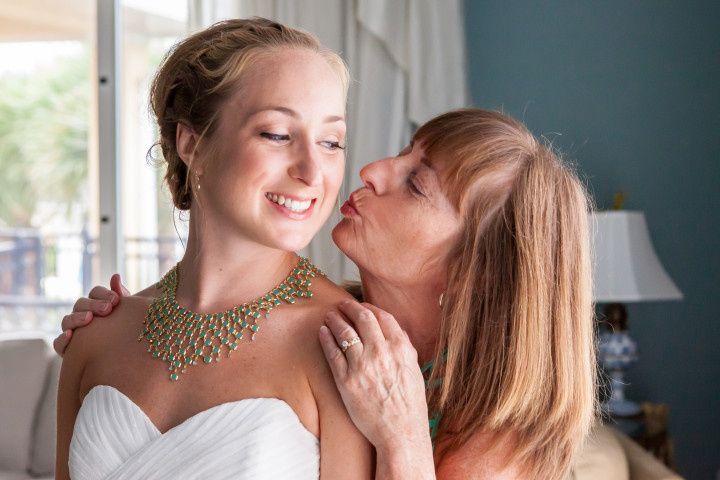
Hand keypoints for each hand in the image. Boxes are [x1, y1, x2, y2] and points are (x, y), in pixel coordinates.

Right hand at [52, 274, 129, 355]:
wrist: (120, 359)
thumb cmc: (124, 332)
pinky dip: (62, 339)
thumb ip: (120, 296)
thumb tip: (115, 276)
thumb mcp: (124, 315)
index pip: (95, 293)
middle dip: (93, 304)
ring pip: (67, 320)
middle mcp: (81, 315)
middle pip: (81, 304)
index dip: (103, 294)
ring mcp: (72, 331)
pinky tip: (70, 335)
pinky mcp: (67, 349)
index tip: (116, 299)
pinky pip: (58, 343)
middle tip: (107, 309)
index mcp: (96, 305)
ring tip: (89, 319)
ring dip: (77, 318)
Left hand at [318, 300, 431, 452]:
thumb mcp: (414, 370)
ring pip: (344, 332)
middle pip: (362, 318)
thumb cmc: (410, 405)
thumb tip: (395, 331)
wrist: (400, 432)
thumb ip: (404, 348)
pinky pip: (332, 352)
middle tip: (341, 305)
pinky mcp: (346, 380)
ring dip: (335, 320)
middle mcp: (381, 352)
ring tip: (329, 315)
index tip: (361, 305)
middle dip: (349, 307)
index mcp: (400, 348)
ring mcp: (362, 365)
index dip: (369, 307)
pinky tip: (322, 332)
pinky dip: (326, 339)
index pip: (382, 317)